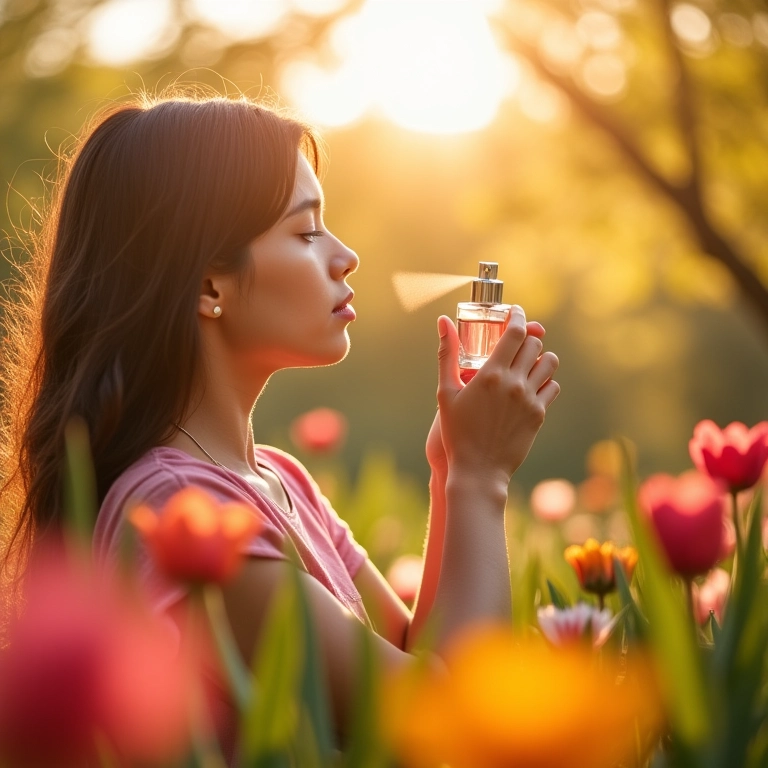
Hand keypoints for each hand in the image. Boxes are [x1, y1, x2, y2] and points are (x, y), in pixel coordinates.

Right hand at [434, 307, 559, 487]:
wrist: (478, 470)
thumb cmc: (456, 432)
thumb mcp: (446, 392)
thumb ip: (447, 354)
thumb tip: (442, 321)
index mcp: (491, 374)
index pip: (515, 332)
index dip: (518, 316)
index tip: (515, 312)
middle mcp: (514, 383)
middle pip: (534, 344)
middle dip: (526, 337)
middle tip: (517, 341)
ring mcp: (529, 399)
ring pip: (549, 363)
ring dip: (541, 357)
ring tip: (529, 362)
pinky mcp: (539, 415)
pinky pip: (553, 387)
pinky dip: (546, 381)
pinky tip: (533, 385)